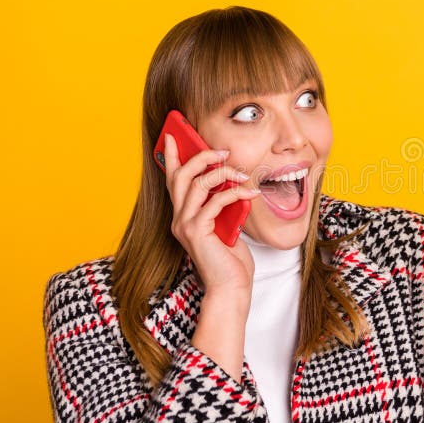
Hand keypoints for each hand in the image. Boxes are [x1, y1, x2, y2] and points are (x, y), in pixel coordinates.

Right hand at [162, 133, 260, 298]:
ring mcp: (185, 225)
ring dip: (222, 173)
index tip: (173, 136)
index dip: (172, 156)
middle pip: (181, 175)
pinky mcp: (197, 231)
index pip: (173, 180)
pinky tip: (251, 192)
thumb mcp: (225, 224)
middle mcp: (179, 218)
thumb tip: (232, 181)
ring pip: (197, 184)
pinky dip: (234, 193)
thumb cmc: (231, 259)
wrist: (231, 287)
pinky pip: (215, 201)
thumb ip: (221, 205)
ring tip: (241, 171)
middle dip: (201, 157)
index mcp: (183, 215)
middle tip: (223, 151)